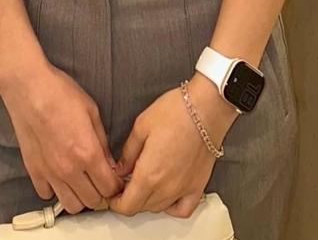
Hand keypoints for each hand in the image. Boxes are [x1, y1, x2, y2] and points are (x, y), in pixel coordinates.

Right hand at [0, 59, 124, 213]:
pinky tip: (58, 175)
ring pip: (71, 206)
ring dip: (79, 197)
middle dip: (101, 194)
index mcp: (88, 153)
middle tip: (99, 180)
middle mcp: (70, 169)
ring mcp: (50, 173)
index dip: (116, 186)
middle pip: (92, 202)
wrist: (28, 87)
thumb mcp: (91, 111)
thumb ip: (102, 141)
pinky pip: (47, 194)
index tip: (115, 180)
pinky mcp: (33, 171)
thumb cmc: (60, 93)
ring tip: (80, 182)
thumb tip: (110, 163)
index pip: (109, 188)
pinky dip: (55, 190)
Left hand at [108, 74, 237, 217]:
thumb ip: (128, 152)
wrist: (206, 108)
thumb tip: (120, 169)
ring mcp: (184, 189)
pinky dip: (172, 208)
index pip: (127, 206)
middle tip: (124, 184)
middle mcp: (166, 187)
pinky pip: (183, 209)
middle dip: (129, 199)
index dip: (115, 203)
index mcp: (149, 174)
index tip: (112, 194)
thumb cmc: (175, 112)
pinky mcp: (198, 186)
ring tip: (142, 184)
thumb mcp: (141, 126)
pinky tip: (166, 195)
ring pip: (159, 208)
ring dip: (147, 201)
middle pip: (141, 208)